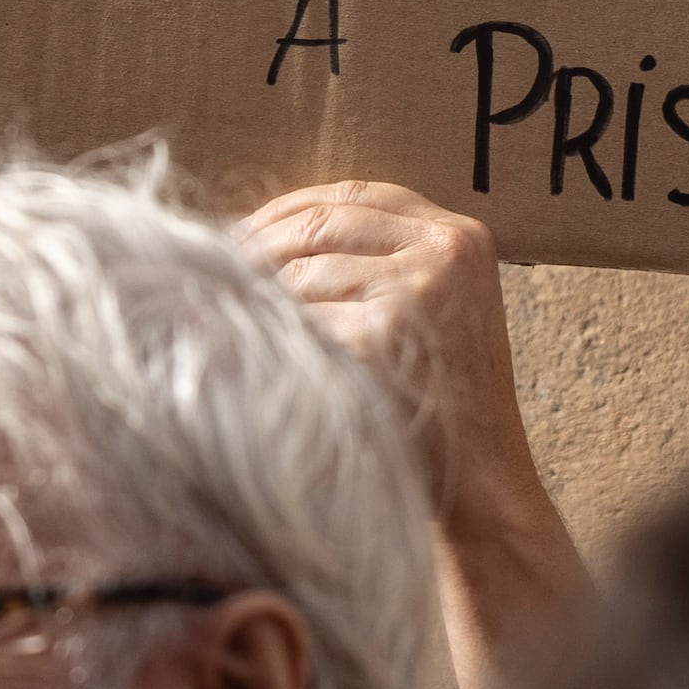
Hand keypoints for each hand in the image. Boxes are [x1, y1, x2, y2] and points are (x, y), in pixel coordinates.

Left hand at [239, 183, 591, 688]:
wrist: (481, 491)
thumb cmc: (440, 411)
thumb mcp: (430, 316)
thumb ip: (378, 267)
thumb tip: (261, 236)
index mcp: (461, 237)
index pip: (356, 196)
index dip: (291, 208)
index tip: (243, 231)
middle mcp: (445, 250)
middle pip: (319, 226)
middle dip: (257, 248)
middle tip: (207, 277)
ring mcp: (418, 289)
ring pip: (300, 273)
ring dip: (255, 297)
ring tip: (221, 320)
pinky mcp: (385, 331)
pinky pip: (301, 321)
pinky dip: (272, 340)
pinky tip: (250, 359)